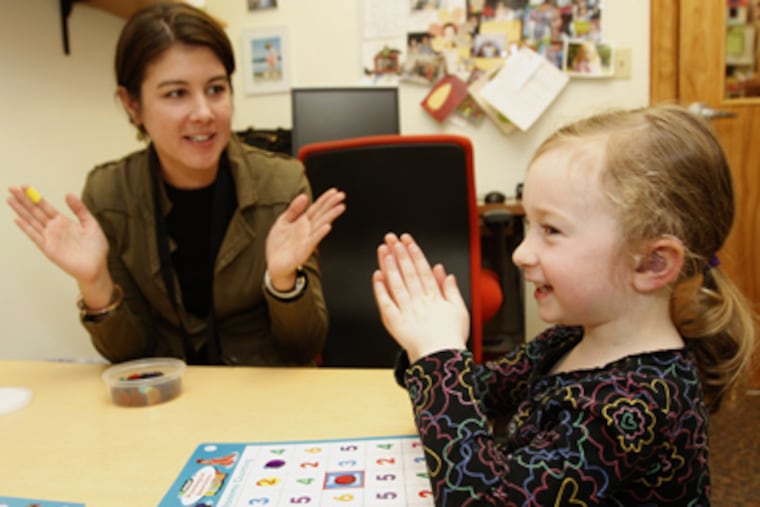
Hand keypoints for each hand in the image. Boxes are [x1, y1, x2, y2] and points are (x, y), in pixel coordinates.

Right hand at [7, 186, 109, 285]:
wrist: (97, 267)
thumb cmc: (96, 248)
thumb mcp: (91, 224)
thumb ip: (80, 209)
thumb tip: (68, 194)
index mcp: (63, 222)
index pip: (45, 207)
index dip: (35, 197)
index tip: (24, 186)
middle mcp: (54, 229)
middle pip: (35, 211)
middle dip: (23, 200)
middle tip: (11, 188)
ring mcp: (50, 238)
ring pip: (32, 221)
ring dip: (21, 211)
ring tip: (9, 199)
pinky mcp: (49, 248)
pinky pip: (35, 236)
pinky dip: (26, 228)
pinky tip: (17, 219)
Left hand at [265, 187, 345, 289]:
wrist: (274, 265)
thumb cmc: (279, 245)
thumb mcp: (283, 222)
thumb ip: (293, 210)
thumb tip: (304, 196)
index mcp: (303, 222)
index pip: (317, 208)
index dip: (325, 199)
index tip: (335, 191)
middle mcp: (308, 230)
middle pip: (322, 214)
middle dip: (332, 205)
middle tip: (342, 196)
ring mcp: (307, 240)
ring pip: (321, 225)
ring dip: (331, 216)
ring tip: (340, 207)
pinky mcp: (303, 250)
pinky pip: (313, 240)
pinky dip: (320, 233)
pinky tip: (327, 226)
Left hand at [372, 233, 468, 362]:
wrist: (441, 360)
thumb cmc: (451, 338)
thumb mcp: (459, 311)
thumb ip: (451, 290)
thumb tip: (445, 272)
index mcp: (434, 297)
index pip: (422, 269)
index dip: (414, 253)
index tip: (407, 240)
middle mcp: (419, 301)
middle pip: (407, 272)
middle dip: (399, 253)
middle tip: (391, 238)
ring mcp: (406, 311)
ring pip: (396, 284)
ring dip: (389, 266)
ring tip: (383, 250)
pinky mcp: (395, 323)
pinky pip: (386, 304)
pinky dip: (381, 290)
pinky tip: (376, 277)